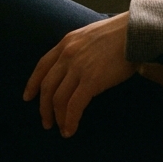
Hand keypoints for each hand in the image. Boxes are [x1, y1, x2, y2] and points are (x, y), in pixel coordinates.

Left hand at [23, 12, 134, 137]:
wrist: (135, 32)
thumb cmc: (119, 34)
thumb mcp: (89, 36)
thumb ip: (78, 49)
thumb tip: (76, 68)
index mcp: (66, 42)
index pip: (42, 66)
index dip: (33, 84)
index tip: (28, 97)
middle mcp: (67, 55)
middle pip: (47, 86)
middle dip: (43, 107)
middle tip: (46, 122)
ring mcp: (78, 68)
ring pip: (58, 99)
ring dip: (57, 117)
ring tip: (61, 129)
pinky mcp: (91, 80)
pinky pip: (74, 105)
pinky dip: (70, 120)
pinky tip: (70, 129)